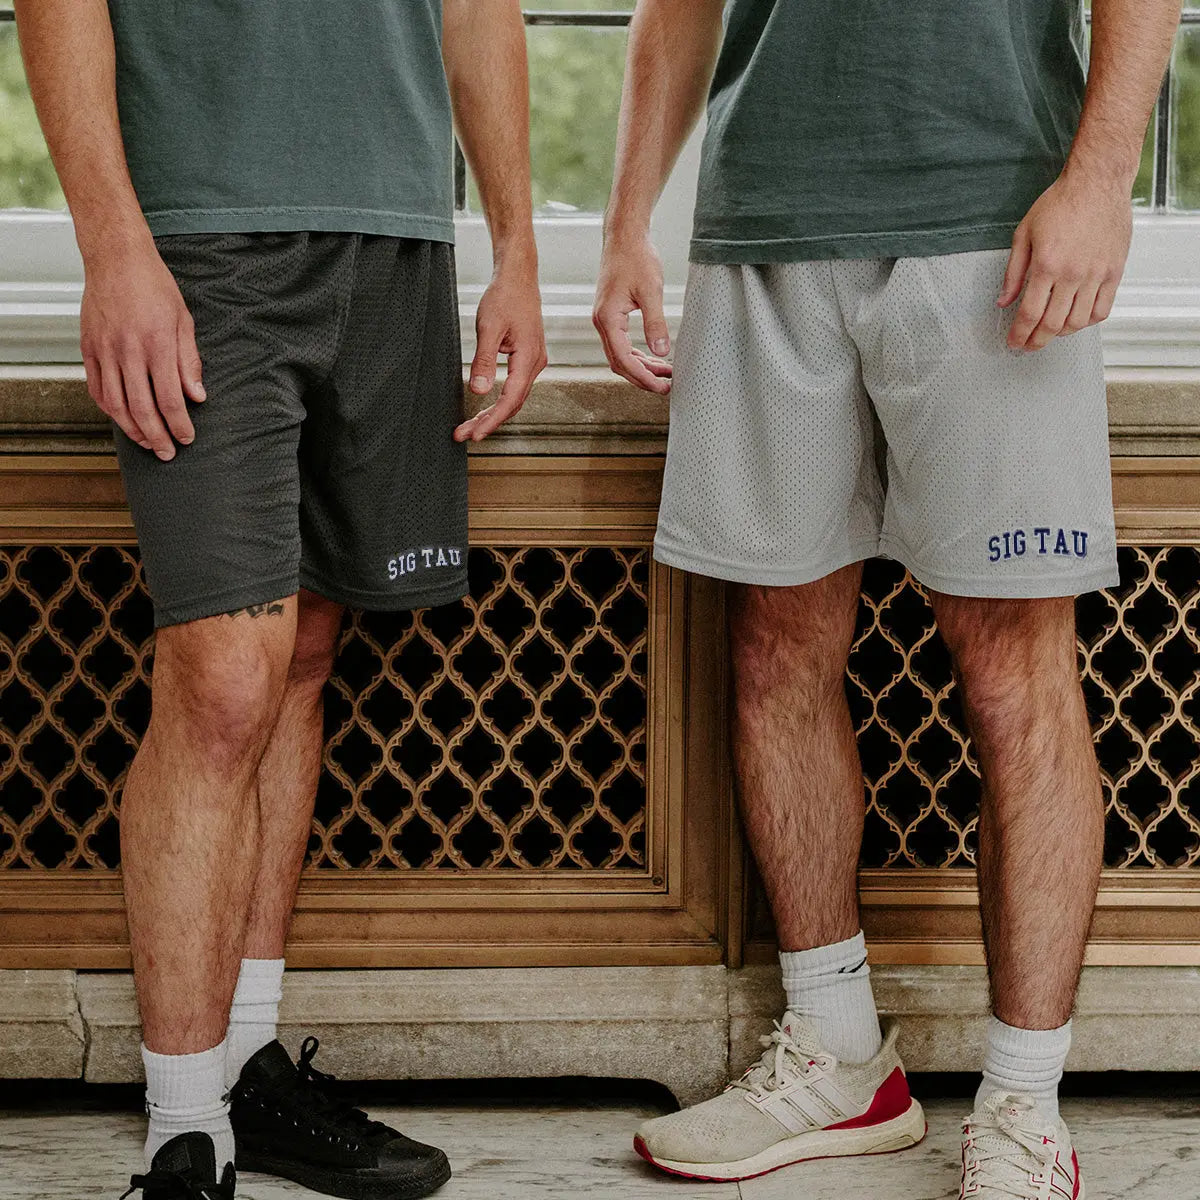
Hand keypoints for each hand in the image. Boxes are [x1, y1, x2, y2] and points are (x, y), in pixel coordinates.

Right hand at [81, 239, 204, 459]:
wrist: (116, 259)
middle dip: (158, 436)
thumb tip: (198, 396)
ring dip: (133, 429)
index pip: (170, 398)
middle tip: (168, 453)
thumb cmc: (154, 286)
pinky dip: (110, 409)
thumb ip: (189, 361)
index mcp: (157, 344)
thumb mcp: (183, 321)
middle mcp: (128, 351)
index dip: (179, 424)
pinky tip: (123, 420)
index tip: (187, 438)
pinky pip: (97, 389)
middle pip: (142, 408)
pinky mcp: (89, 348)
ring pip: (117, 404)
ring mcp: (105, 351)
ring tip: (148, 443)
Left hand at [455, 260, 547, 442]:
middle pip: (512, 404)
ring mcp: (533, 362)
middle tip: (464, 435)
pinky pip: (514, 387)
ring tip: (470, 426)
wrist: (518, 278)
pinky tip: (484, 408)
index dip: (492, 419)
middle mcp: (535, 364)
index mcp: (529, 357)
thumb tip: (477, 390)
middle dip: (488, 421)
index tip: (475, 434)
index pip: (510, 399)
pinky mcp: (526, 359)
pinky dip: (499, 401)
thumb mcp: (489, 327)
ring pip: (514, 398)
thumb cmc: (505, 297)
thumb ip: (484, 360)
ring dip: (493, 414)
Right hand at [593, 232, 672, 393]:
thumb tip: (662, 351)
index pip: (624, 360)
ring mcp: (605, 320)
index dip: (644, 377)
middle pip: (619, 363)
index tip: (662, 386)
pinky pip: (621, 344)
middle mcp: (602, 322)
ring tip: (665, 374)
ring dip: (641, 367)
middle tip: (666, 387)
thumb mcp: (651, 291)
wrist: (625, 237)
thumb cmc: (636, 258)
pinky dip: (637, 355)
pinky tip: (653, 358)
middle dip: (642, 377)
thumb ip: (656, 323)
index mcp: (608, 319)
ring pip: (620, 355)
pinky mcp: (611, 315)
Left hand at [998, 166, 1131, 351]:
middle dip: (1036, 341)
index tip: (1013, 343)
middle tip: (1028, 346)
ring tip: (1050, 331)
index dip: (1019, 335)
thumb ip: (1013, 273)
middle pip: (1052, 324)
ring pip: (1078, 321)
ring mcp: (1096, 273)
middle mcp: (1072, 273)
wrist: (1097, 182)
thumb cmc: (1059, 203)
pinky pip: (1102, 309)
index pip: (1029, 314)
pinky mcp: (1115, 271)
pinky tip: (1076, 318)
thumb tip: (1003, 302)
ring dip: (1060, 333)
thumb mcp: (1024, 234)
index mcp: (1046, 265)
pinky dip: (1087, 321)